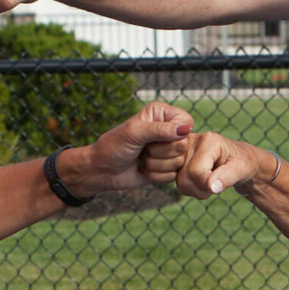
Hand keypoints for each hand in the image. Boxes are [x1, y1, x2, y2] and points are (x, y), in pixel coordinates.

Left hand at [71, 102, 191, 193]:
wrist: (102, 170)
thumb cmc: (113, 146)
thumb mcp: (134, 133)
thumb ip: (160, 130)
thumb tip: (185, 129)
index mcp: (162, 114)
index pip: (186, 121)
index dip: (174, 132)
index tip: (153, 136)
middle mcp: (169, 130)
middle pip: (184, 144)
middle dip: (160, 151)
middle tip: (144, 149)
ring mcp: (169, 150)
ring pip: (179, 161)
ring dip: (156, 164)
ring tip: (142, 158)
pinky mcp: (168, 168)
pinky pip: (174, 175)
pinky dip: (156, 175)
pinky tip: (144, 169)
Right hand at [177, 133, 267, 198]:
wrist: (240, 160)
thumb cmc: (244, 163)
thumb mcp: (241, 169)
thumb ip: (227, 177)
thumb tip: (211, 187)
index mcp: (207, 140)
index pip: (195, 172)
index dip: (207, 185)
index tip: (222, 180)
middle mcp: (190, 142)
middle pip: (184, 180)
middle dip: (202, 189)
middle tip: (218, 180)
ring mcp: (180, 150)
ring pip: (180, 184)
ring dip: (198, 190)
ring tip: (211, 180)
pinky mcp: (176, 159)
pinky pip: (178, 184)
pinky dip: (192, 188)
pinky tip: (202, 179)